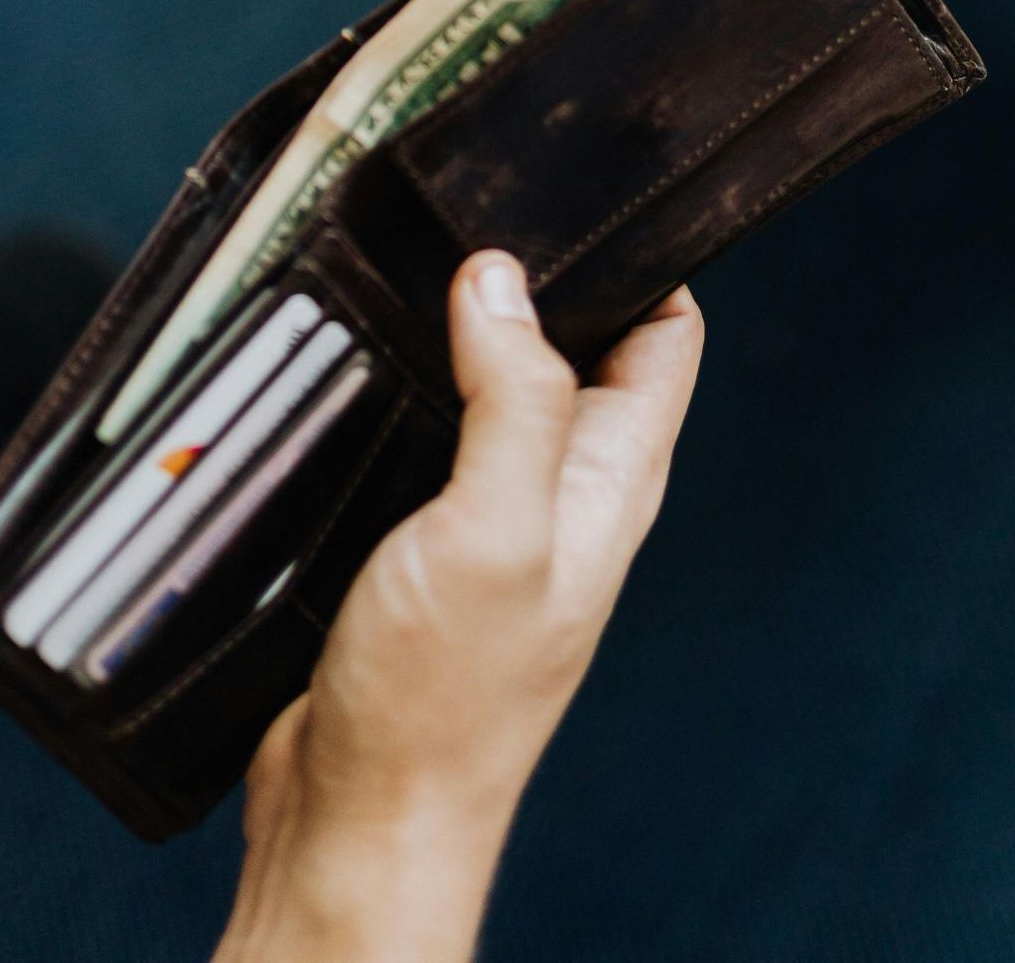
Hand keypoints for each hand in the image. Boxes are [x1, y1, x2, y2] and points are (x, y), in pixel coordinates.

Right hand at [217, 255, 702, 962]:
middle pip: (574, 345)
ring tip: (403, 263)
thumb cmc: (441, 707)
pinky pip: (423, 438)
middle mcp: (563, 493)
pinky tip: (351, 361)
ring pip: (489, 385)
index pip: (663, 333)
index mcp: (612, 482)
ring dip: (453, 332)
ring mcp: (492, 521)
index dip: (640, 256)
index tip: (578, 189)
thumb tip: (504, 280)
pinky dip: (397, 390)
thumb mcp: (494, 531)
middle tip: (469, 208)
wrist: (357, 824)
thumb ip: (514, 402)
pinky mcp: (418, 547)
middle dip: (532, 277)